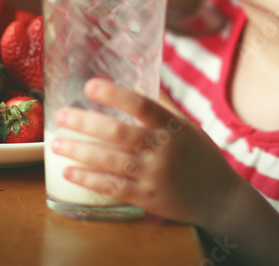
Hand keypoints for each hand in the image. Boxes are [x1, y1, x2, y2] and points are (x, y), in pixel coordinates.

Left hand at [51, 78, 241, 227]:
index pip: (142, 105)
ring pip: (111, 161)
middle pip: (119, 133)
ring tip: (56, 143)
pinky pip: (113, 187)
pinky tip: (69, 172)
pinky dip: (89, 179)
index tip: (90, 85)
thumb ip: (163, 106)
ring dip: (80, 151)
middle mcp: (163, 150)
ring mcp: (154, 175)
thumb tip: (137, 80)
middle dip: (85, 124)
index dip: (115, 95)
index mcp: (173, 127)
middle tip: (60, 115)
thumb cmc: (201, 157)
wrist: (221, 200)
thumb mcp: (187, 127)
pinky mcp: (148, 198)